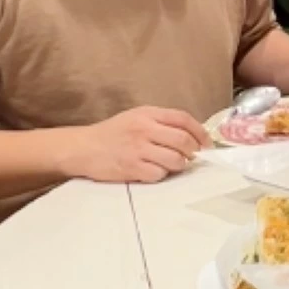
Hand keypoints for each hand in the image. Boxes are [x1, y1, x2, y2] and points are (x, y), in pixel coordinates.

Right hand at [60, 106, 210, 184]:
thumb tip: (192, 134)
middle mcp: (144, 129)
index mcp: (148, 114)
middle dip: (193, 150)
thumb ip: (162, 122)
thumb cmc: (113, 132)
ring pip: (175, 160)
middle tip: (192, 156)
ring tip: (174, 164)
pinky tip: (155, 171)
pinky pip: (159, 174)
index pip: (183, 119)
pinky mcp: (131, 168)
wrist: (82, 147)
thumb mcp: (137, 117)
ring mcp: (137, 150)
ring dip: (180, 164)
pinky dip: (162, 175)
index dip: (200, 131)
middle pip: (183, 140)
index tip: (206, 143)